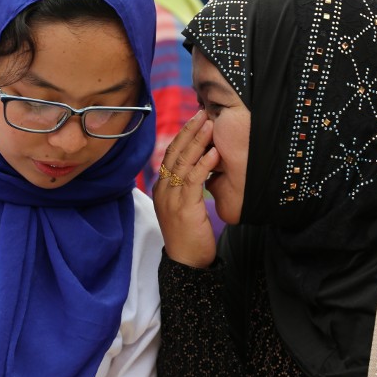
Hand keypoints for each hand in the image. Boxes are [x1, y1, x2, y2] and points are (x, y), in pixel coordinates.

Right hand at [153, 111, 219, 268]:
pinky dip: (204, 164)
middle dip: (189, 131)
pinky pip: (193, 180)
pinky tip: (214, 153)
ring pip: (183, 163)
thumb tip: (200, 166)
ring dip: (198, 142)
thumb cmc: (190, 235)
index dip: (182, 135)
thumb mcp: (186, 206)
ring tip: (210, 125)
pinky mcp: (184, 208)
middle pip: (174, 153)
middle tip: (201, 113)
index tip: (194, 120)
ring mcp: (171, 199)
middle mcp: (163, 190)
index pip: (169, 154)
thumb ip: (188, 186)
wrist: (187, 263)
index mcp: (162, 188)